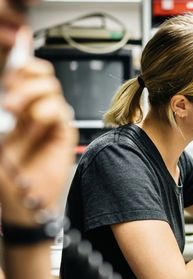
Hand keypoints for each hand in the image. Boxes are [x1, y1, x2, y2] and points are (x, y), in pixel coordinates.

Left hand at [0, 58, 76, 225]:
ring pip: (52, 87)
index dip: (23, 54)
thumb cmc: (5, 173)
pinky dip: (47, 109)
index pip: (22, 72)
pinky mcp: (63, 131)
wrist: (21, 199)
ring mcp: (50, 119)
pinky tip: (35, 121)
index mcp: (15, 105)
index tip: (18, 41)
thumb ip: (1, 112)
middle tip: (9, 96)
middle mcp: (34, 108)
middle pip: (41, 74)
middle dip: (24, 76)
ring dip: (32, 93)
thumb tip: (7, 86)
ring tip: (17, 111)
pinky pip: (61, 109)